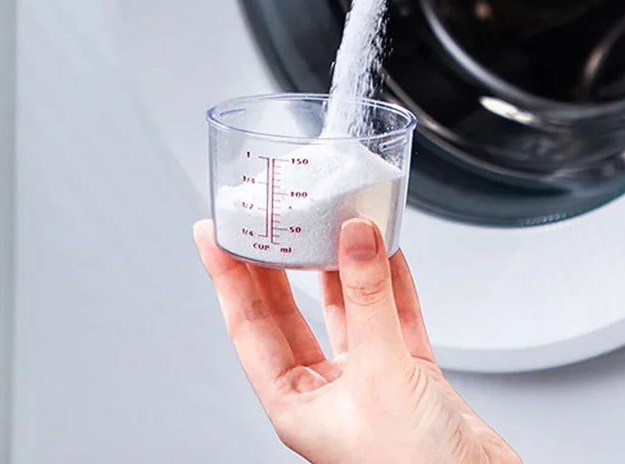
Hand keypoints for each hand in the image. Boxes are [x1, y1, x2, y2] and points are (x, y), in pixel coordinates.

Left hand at [193, 218, 520, 463]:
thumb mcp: (380, 373)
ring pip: (346, 307)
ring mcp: (370, 379)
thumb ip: (368, 299)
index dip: (229, 277)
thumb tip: (354, 238)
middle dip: (278, 263)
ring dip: (342, 264)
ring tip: (331, 221)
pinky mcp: (410, 374)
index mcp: (296, 404)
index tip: (214, 235)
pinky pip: (394, 312)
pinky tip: (387, 249)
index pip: (249, 326)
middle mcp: (328, 390)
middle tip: (266, 219)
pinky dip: (392, 279)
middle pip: (290, 312)